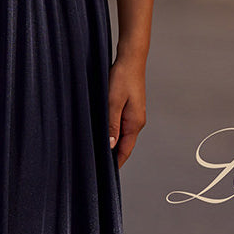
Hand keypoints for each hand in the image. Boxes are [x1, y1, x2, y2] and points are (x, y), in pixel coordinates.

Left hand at [107, 52, 146, 168]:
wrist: (131, 59)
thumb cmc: (122, 78)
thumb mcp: (113, 102)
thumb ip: (111, 125)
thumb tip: (111, 145)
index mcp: (135, 123)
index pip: (125, 150)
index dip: (116, 163)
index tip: (104, 174)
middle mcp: (137, 122)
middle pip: (124, 145)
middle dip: (112, 155)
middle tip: (96, 165)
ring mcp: (134, 115)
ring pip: (122, 135)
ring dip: (112, 143)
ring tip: (97, 151)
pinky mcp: (130, 109)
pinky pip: (121, 126)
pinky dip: (112, 132)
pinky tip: (103, 133)